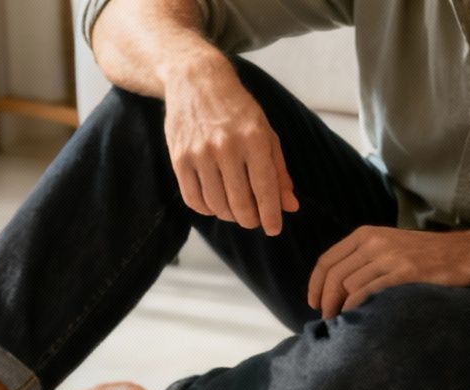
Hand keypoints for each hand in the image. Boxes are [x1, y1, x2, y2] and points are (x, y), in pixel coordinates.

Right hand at [163, 62, 297, 234]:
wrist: (195, 81)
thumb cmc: (237, 109)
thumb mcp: (266, 133)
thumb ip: (279, 171)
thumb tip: (290, 206)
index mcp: (254, 139)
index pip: (265, 189)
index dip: (271, 215)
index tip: (274, 229)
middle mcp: (226, 146)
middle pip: (240, 204)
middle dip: (251, 219)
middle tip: (254, 219)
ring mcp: (200, 153)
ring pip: (217, 205)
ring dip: (229, 215)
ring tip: (236, 210)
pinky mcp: (179, 157)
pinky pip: (193, 199)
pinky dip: (207, 209)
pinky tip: (215, 203)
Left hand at [308, 227, 469, 318]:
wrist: (460, 255)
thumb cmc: (425, 255)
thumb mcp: (389, 245)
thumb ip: (364, 257)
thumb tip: (339, 284)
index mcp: (366, 235)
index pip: (327, 260)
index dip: (314, 284)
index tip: (313, 303)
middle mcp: (373, 243)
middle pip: (334, 276)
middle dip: (324, 301)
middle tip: (326, 319)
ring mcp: (387, 257)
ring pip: (347, 287)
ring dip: (339, 309)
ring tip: (341, 323)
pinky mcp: (402, 273)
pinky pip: (367, 293)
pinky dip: (355, 308)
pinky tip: (356, 318)